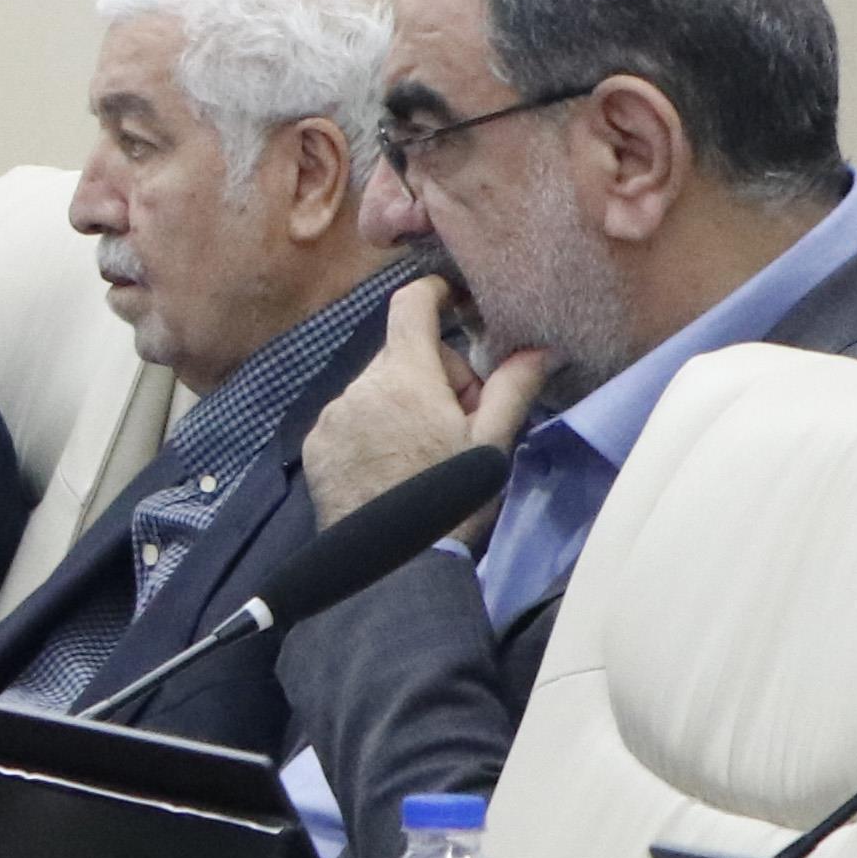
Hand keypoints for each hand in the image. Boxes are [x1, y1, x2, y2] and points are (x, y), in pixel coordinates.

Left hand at [296, 274, 546, 526]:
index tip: (455, 299)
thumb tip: (540, 347)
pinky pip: (349, 419)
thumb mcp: (491, 444)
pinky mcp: (316, 444)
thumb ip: (513, 387)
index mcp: (405, 375)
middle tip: (461, 421)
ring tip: (426, 454)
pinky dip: (372, 429)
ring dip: (402, 405)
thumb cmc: (449, 499)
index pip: (411, 305)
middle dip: (436, 377)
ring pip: (376, 390)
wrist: (391, 564)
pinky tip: (392, 468)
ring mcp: (331, 415)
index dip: (435, 293)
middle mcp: (360, 385)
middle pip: (402, 356)